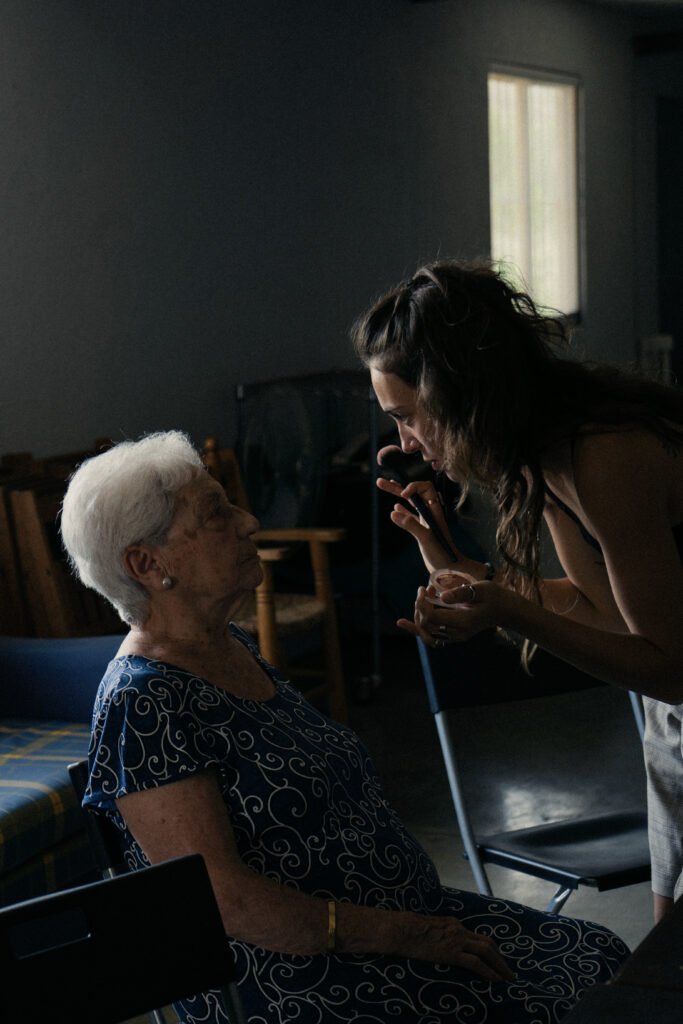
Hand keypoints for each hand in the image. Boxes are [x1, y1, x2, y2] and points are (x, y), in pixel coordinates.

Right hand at [376, 472, 459, 570]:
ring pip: (410, 503)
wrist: (450, 570)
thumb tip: (393, 512)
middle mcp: (430, 513)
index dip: (413, 487)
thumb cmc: (442, 555)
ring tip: (383, 485)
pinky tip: (395, 507)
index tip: (403, 495)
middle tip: (379, 482)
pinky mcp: (421, 531)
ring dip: (397, 494)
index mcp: (435, 510)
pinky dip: (402, 510)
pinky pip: (410, 516)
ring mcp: (425, 521)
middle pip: (414, 493)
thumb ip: (412, 525)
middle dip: (398, 486)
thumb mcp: (426, 539)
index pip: (425, 488)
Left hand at [397, 583, 498, 645]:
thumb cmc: (495, 596)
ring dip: (418, 617)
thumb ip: (462, 593)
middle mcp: (458, 633)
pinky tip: (402, 623)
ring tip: (420, 600)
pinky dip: (416, 629)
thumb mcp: (481, 589)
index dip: (422, 604)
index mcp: (463, 622)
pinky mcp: (454, 635)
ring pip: (426, 634)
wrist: (506, 610)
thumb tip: (441, 597)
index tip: (423, 588)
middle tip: (424, 590)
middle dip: (419, 607)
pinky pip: (431, 636)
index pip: (432, 618)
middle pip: (426, 626)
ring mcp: (456, 636)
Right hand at [399, 913, 513, 981]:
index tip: (496, 960)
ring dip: (499, 965)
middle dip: (500, 958)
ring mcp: (456, 940)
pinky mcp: (452, 952)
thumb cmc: (407, 929)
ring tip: (507, 978)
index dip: (489, 949)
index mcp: (453, 923)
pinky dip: (489, 971)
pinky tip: (495, 980)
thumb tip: (436, 943)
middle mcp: (459, 929)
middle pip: (487, 942)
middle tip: (508, 971)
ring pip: (486, 951)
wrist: (400, 929)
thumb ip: (437, 934)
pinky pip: (476, 963)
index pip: (476, 936)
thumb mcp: (426, 927)